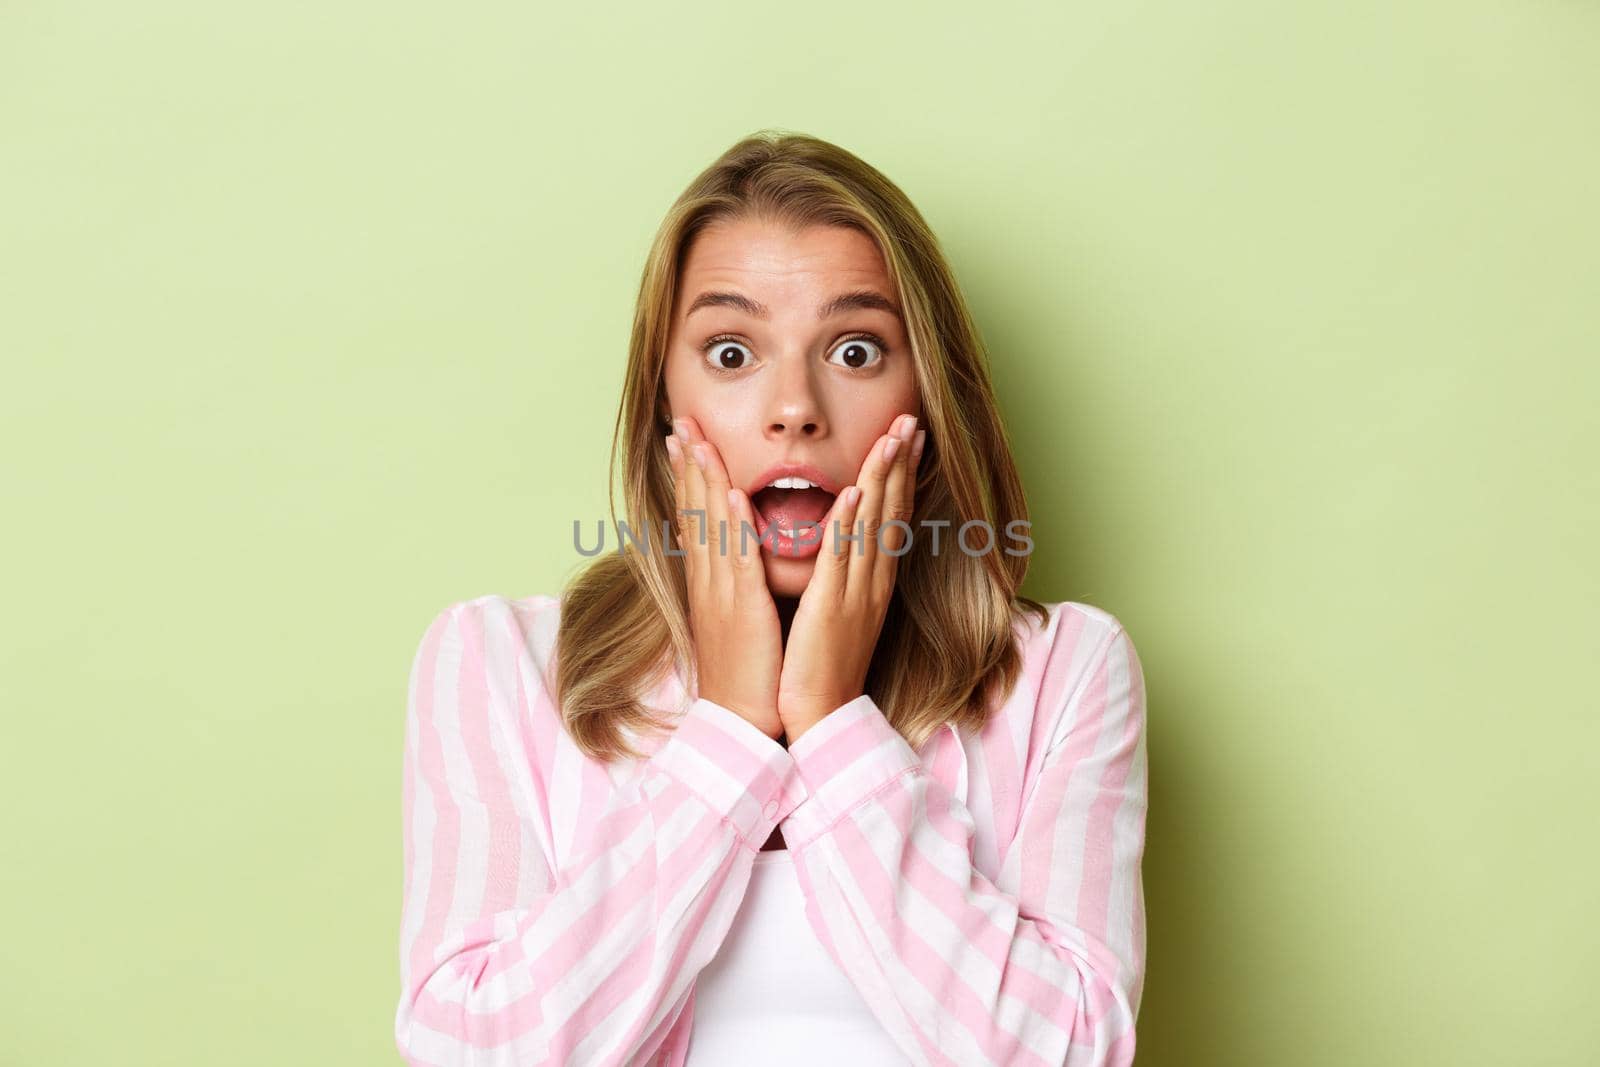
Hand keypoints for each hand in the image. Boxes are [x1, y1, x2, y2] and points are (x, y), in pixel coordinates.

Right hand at [666, 415, 784, 739]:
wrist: (742, 718)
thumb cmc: (746, 669)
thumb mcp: (734, 614)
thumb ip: (730, 578)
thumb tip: (725, 548)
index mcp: (710, 580)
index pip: (695, 516)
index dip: (688, 475)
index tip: (682, 437)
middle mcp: (709, 580)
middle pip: (694, 510)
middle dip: (688, 463)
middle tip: (679, 420)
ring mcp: (721, 593)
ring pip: (710, 525)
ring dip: (705, 479)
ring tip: (696, 439)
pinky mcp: (741, 610)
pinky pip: (737, 561)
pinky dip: (733, 526)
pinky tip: (730, 496)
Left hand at [778, 413, 924, 742]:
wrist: (819, 715)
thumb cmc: (821, 665)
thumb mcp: (838, 610)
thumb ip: (843, 574)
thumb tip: (842, 540)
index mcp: (872, 581)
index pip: (891, 517)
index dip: (901, 475)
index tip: (908, 438)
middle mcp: (872, 581)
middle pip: (892, 511)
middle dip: (901, 463)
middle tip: (912, 420)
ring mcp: (856, 592)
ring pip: (873, 524)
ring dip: (883, 477)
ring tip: (894, 436)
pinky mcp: (832, 607)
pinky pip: (843, 558)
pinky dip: (849, 523)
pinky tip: (855, 491)